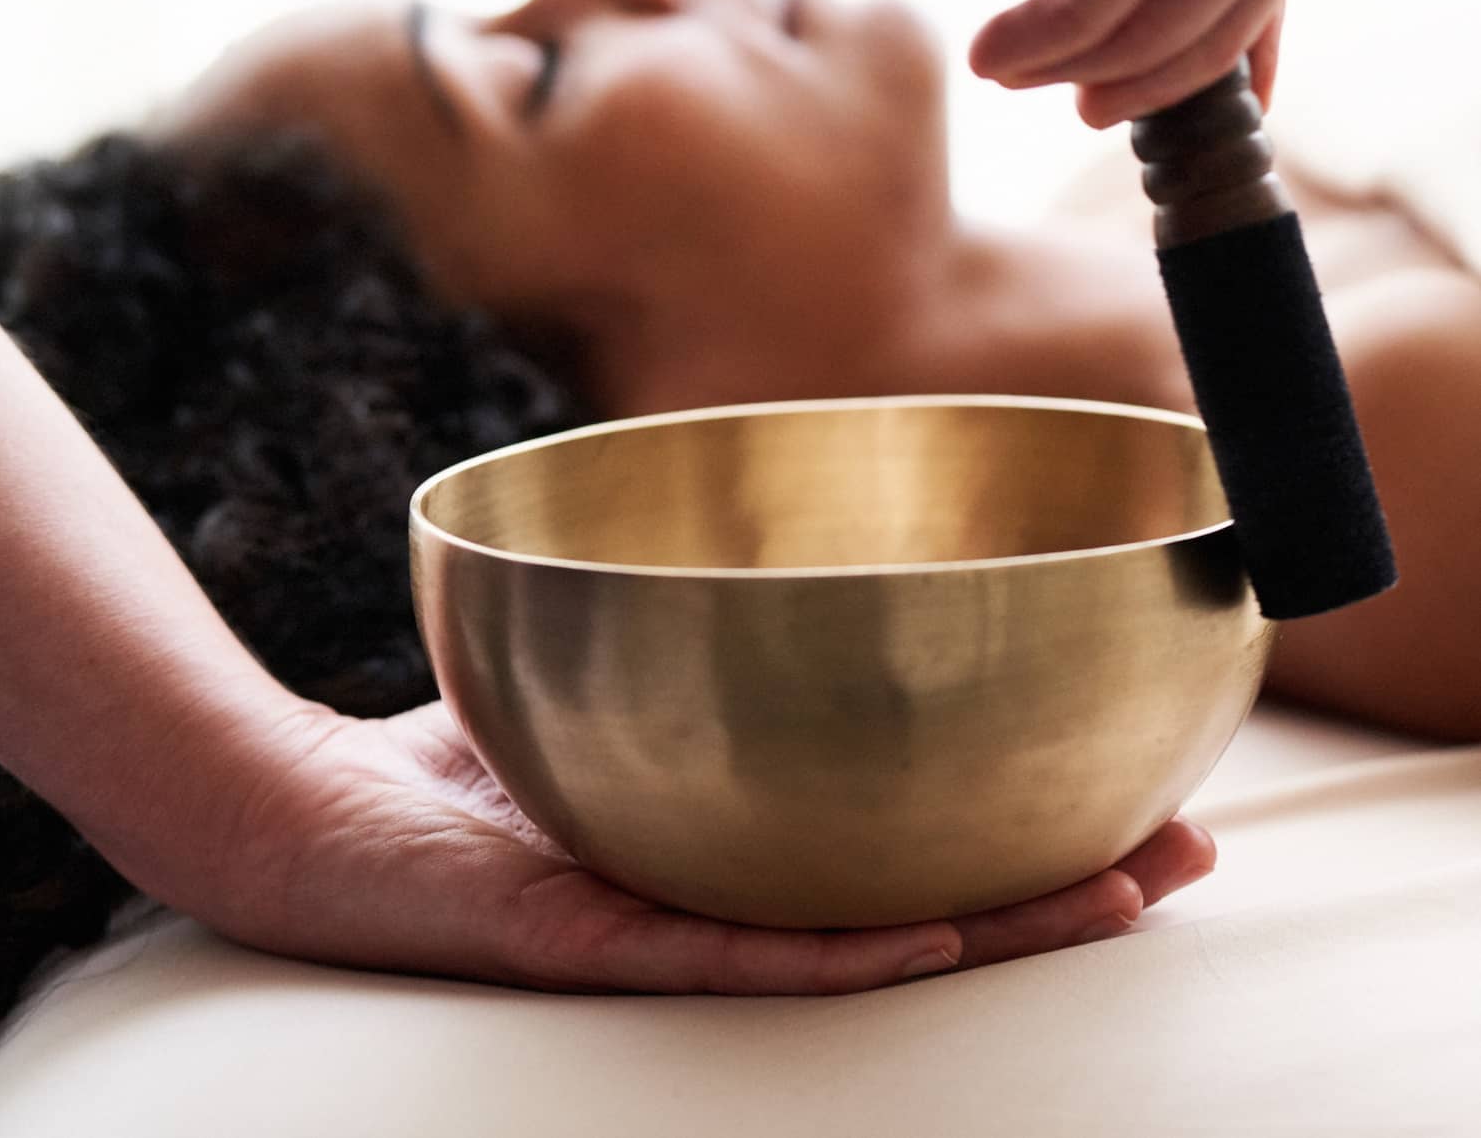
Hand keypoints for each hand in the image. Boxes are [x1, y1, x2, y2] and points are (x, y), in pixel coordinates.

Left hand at [179, 700, 1214, 994]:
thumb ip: (674, 615)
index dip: (1023, 814)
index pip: (906, 831)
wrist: (300, 810)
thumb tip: (765, 522)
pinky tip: (945, 934)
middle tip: (1180, 849)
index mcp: (742, 830)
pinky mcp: (602, 943)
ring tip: (1116, 893)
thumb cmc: (451, 745)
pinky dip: (847, 951)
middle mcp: (728, 892)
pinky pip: (739, 958)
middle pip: (922, 895)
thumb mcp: (589, 659)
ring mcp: (674, 929)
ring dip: (997, 922)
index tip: (1128, 781)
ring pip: (866, 943)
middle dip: (1056, 874)